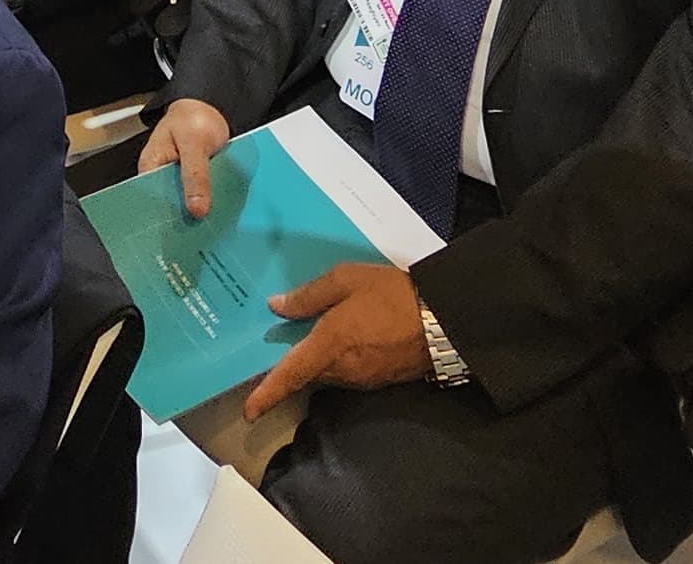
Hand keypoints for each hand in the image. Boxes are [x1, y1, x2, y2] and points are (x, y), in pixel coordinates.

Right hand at [137, 99, 233, 219]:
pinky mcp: (194, 180)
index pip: (153, 199)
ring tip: (213, 222)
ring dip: (200, 208)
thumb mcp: (194, 143)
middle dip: (186, 214)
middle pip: (171, 203)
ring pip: (187, 201)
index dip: (167, 215)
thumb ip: (195, 175)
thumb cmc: (193, 117)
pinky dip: (209, 200)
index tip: (184, 229)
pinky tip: (218, 208)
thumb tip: (197, 209)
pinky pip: (200, 195)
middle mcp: (161, 176)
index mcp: (150, 167)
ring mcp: (178, 179)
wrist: (210, 106)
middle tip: (203, 229)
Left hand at [243, 264, 433, 414]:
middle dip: (293, 364)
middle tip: (280, 343)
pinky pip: (348, 372)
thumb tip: (276, 307)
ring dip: (319, 359)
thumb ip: (309, 295)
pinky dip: (340, 359)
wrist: (444, 319)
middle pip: (307, 373)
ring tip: (318, 332)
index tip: (248, 412)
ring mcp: (362, 378)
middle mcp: (341, 370)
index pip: (289, 375)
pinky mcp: (380, 380)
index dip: (266, 395)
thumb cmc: (391, 294)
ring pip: (328, 372)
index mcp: (328, 346)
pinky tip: (347, 337)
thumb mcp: (346, 280)